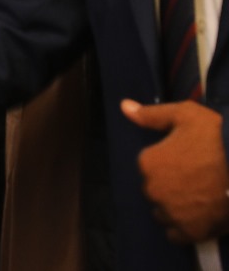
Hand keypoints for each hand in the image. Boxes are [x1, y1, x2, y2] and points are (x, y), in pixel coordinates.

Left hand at [122, 98, 228, 242]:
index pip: (149, 166)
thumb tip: (124, 106)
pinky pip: (175, 235)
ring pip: (163, 213)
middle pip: (155, 190)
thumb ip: (151, 114)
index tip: (187, 160)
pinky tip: (197, 217)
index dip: (168, 162)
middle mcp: (153, 189)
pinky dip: (183, 228)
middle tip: (195, 178)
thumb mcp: (185, 115)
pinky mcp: (190, 231)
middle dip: (169, 185)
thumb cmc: (217, 137)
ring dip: (174, 208)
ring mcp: (171, 212)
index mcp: (147, 162)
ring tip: (198, 197)